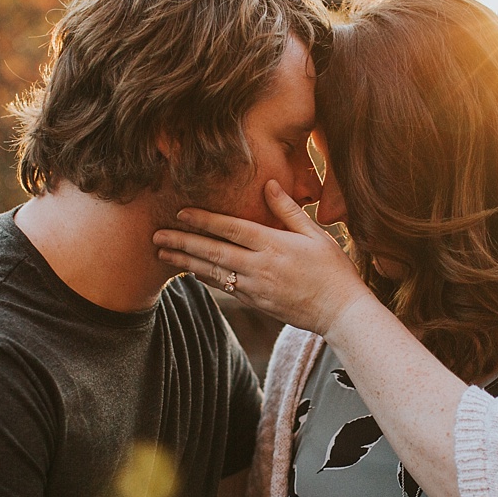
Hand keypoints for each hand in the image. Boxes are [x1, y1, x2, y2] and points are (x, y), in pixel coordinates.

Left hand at [153, 180, 375, 336]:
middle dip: (183, 242)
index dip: (204, 220)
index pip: (231, 229)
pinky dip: (205, 278)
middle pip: (214, 251)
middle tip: (156, 235)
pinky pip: (225, 287)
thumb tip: (268, 185)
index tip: (181, 213)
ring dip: (186, 261)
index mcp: (274, 245)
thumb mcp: (316, 234)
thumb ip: (288, 210)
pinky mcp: (257, 303)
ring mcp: (256, 287)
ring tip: (162, 253)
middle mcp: (260, 266)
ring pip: (213, 272)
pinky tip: (191, 270)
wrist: (341, 312)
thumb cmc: (334, 270)